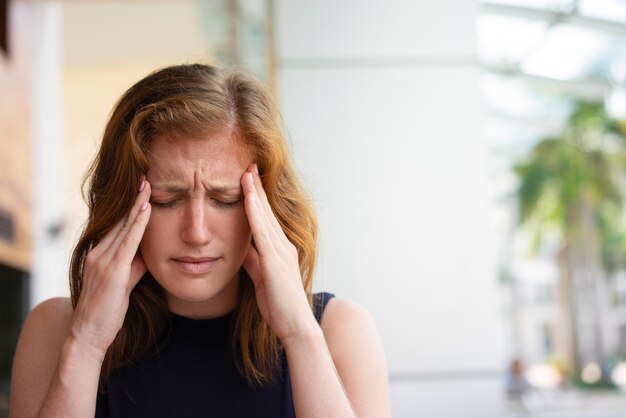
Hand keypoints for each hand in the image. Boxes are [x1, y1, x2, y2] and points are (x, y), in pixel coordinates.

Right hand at [70, 179, 151, 356]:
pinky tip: (146, 210)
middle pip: (119, 221)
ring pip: (123, 227)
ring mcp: (103, 261)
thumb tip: (147, 254)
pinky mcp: (112, 271)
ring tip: (147, 185)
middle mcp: (98, 253)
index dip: (130, 207)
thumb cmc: (107, 312)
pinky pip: (128, 242)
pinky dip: (138, 224)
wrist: (88, 335)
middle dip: (133, 199)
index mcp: (99, 255)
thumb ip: (134, 266)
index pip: (118, 226)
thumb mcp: (124, 284)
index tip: (141, 190)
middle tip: (145, 177)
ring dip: (137, 205)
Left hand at [241, 165, 317, 346]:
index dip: (257, 198)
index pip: (265, 218)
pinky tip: (248, 198)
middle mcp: (283, 246)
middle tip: (248, 165)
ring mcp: (281, 252)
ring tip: (246, 173)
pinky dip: (254, 213)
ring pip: (265, 217)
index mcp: (280, 250)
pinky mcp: (275, 261)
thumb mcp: (261, 277)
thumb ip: (253, 260)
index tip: (248, 180)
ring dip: (255, 194)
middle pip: (266, 211)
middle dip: (257, 188)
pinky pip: (262, 232)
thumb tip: (242, 246)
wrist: (295, 325)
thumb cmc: (279, 304)